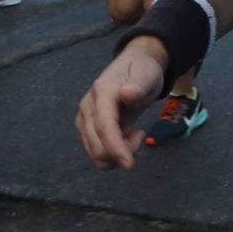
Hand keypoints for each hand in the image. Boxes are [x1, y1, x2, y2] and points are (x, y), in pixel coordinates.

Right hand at [75, 38, 166, 169]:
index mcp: (102, 92)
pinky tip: (126, 137)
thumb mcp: (148, 74)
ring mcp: (85, 119)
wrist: (133, 66)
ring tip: (134, 134)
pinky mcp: (87, 129)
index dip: (115, 147)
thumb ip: (139, 84)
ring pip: (96, 153)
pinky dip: (113, 153)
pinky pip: (97, 152)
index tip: (130, 164)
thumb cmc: (142, 70)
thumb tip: (127, 93)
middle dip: (122, 151)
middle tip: (141, 135)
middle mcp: (88, 107)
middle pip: (97, 145)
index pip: (104, 125)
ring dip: (117, 154)